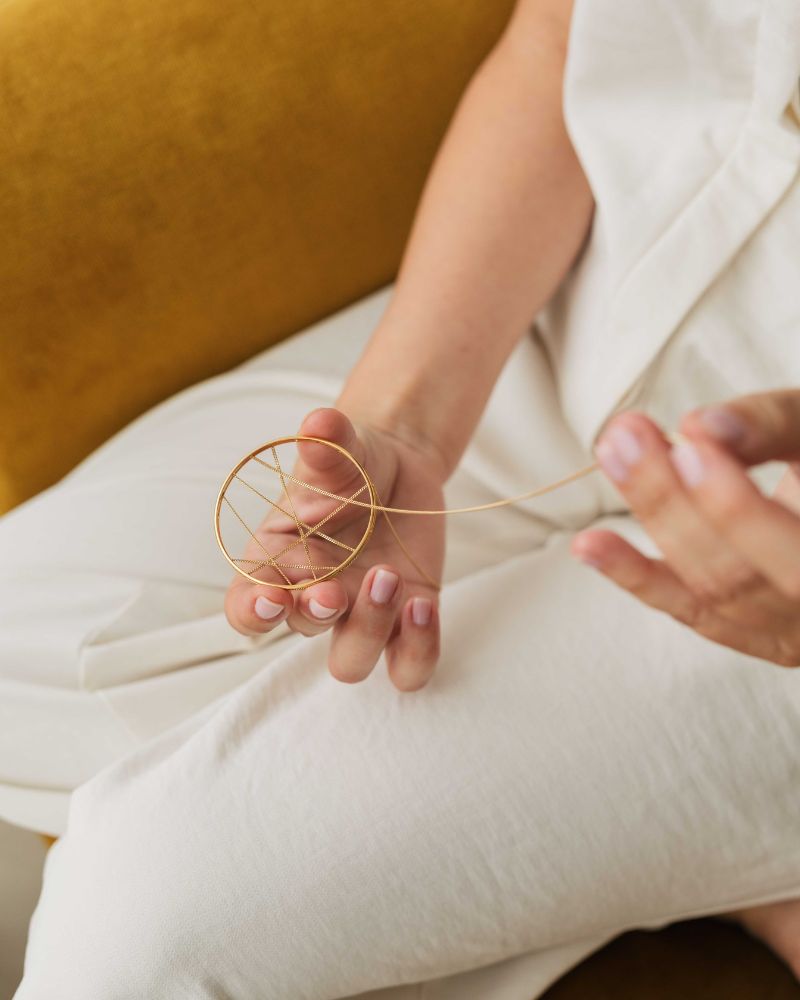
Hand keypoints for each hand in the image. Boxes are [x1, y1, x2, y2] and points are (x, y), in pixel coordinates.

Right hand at [224, 406, 446, 689]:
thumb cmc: (351, 463)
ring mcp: (361, 614)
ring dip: (368, 630)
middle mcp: (312, 596)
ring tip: (390, 579)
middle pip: (301, 629)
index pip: (246, 606)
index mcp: (276, 561)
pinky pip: (408, 666)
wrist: (397, 469)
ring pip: (351, 661)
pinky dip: (418, 649)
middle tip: (333, 589)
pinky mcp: (406, 621)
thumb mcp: (341, 448)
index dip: (251, 612)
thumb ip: (328, 443)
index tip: (270, 597)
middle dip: (314, 613)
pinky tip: (424, 606)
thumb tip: (320, 422)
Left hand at [571, 389, 799, 666]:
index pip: (792, 556)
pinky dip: (632, 574)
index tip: (691, 447)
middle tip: (626, 439)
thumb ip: (773, 424)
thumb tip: (701, 427)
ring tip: (612, 456)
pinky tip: (589, 545)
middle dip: (671, 501)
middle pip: (734, 573)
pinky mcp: (743, 632)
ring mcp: (785, 632)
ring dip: (651, 520)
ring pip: (705, 590)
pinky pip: (684, 608)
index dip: (735, 507)